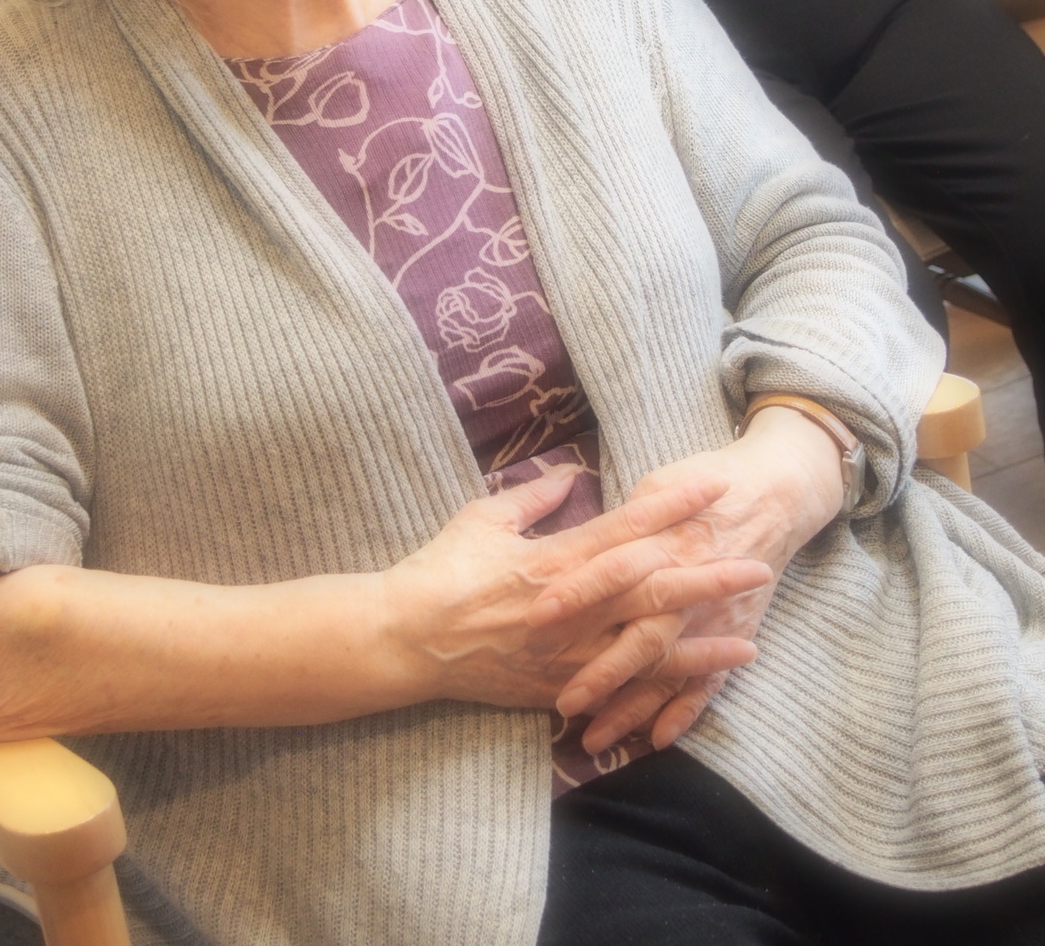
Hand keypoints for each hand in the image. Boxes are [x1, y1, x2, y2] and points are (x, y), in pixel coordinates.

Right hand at [380, 466, 771, 711]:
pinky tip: (691, 694)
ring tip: (750, 640)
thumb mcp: (483, 517)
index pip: (627, 527)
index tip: (713, 488)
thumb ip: (533, 496)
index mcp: (554, 558)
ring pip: (647, 650)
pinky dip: (660, 693)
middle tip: (758, 563)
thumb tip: (572, 471)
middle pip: (653, 590)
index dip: (673, 507)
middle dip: (708, 576)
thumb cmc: (440, 570)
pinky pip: (620, 692)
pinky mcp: (560, 687)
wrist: (407, 640)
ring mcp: (568, 654)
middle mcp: (571, 608)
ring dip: (700, 644)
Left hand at [528, 405, 842, 751]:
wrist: (777, 494)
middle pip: (640, 634)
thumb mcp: (656, 482)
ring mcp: (711, 615)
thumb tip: (573, 538)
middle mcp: (686, 584)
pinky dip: (686, 711)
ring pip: (667, 669)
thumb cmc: (706, 481)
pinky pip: (709, 681)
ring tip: (595, 740)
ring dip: (632, 707)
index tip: (535, 617)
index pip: (612, 568)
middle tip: (564, 703)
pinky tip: (658, 740)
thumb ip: (618, 518)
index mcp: (662, 540)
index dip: (576, 592)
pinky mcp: (733, 631)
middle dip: (602, 673)